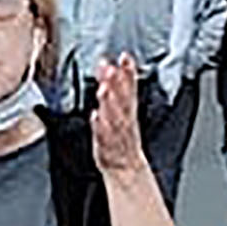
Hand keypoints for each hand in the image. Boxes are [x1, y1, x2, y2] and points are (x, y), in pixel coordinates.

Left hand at [90, 54, 147, 174]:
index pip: (131, 88)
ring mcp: (117, 135)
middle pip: (123, 101)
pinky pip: (104, 138)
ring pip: (115, 118)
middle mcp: (125, 121)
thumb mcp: (120, 110)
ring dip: (109, 103)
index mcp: (128, 111)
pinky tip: (95, 117)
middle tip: (112, 70)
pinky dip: (100, 127)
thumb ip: (113, 86)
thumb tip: (105, 63)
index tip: (126, 57)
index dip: (129, 72)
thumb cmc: (121, 135)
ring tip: (103, 90)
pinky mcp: (108, 148)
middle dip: (118, 85)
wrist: (127, 168)